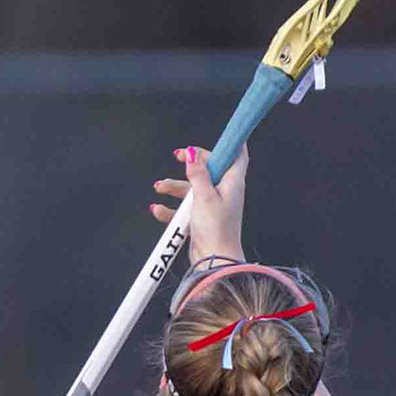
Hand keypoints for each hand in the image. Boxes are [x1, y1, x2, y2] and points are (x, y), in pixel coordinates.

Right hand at [150, 141, 248, 262]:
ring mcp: (212, 206)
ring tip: (159, 188)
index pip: (237, 156)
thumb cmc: (215, 230)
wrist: (214, 262)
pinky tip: (158, 210)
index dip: (231, 143)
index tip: (223, 133)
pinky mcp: (202, 219)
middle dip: (192, 162)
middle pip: (209, 168)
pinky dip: (172, 209)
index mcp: (232, 183)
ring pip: (192, 188)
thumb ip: (198, 173)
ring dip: (174, 186)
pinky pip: (185, 209)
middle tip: (178, 155)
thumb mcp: (203, 196)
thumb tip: (194, 153)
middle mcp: (225, 192)